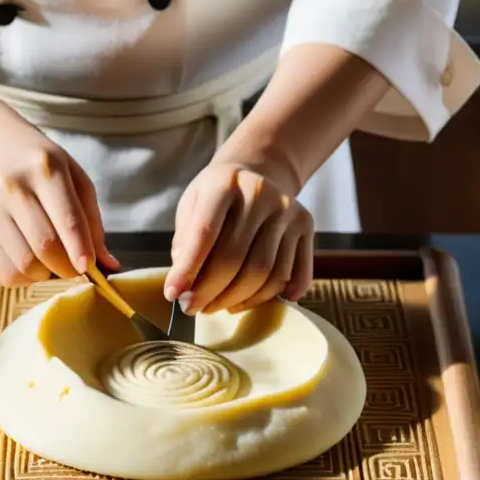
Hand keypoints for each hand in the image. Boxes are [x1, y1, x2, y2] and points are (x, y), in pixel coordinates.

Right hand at [0, 110, 118, 285]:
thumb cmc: (38, 165)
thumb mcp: (73, 177)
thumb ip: (92, 221)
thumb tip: (109, 266)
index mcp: (45, 169)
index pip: (67, 219)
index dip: (80, 249)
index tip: (89, 268)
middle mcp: (12, 189)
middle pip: (45, 247)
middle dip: (66, 268)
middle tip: (74, 267)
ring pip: (24, 266)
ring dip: (45, 274)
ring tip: (49, 261)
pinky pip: (4, 275)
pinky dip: (24, 278)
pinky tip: (28, 260)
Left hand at [165, 162, 313, 314]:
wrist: (258, 171)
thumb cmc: (217, 196)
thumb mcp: (192, 204)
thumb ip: (185, 241)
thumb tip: (184, 283)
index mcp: (225, 182)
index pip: (205, 233)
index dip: (187, 269)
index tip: (173, 295)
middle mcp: (261, 193)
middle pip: (236, 258)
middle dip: (211, 291)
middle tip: (193, 308)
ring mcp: (288, 210)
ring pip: (266, 272)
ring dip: (238, 299)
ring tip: (218, 306)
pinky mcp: (306, 225)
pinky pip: (294, 273)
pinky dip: (275, 296)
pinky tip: (252, 302)